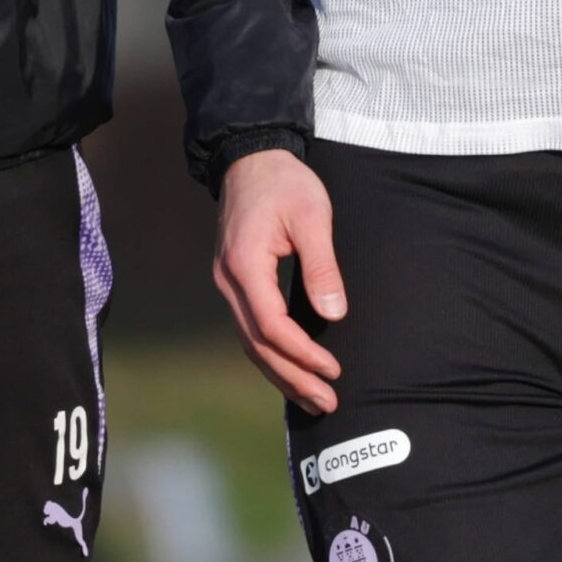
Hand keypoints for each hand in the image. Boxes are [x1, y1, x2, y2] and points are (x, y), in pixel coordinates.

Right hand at [213, 149, 346, 415]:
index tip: (334, 369)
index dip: (303, 354)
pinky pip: (249, 328)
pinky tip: (292, 369)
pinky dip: (271, 354)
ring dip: (281, 373)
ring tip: (314, 399)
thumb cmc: (284, 183)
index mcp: (245, 266)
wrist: (250, 158)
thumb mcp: (312, 217)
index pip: (272, 327)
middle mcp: (228, 280)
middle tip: (328, 403)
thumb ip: (321, 266)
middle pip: (257, 344)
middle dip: (293, 377)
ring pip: (249, 341)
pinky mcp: (234, 281)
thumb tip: (334, 314)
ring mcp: (227, 282)